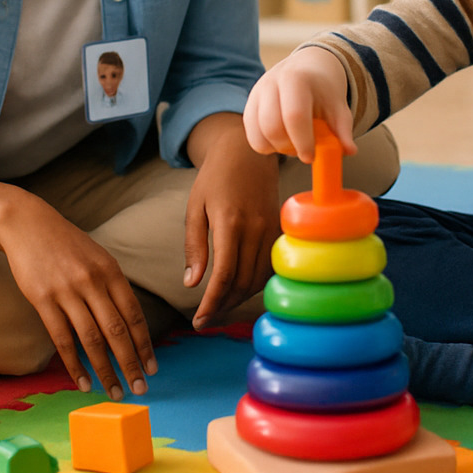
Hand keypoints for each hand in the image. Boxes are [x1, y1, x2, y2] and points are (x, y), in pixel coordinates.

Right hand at [0, 191, 156, 400]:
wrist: (27, 224)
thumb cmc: (66, 244)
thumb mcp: (98, 257)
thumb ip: (113, 287)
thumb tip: (129, 323)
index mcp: (111, 271)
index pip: (134, 314)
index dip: (145, 344)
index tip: (152, 367)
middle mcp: (93, 281)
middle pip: (117, 331)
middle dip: (131, 363)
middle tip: (140, 389)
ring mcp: (67, 291)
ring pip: (92, 339)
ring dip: (105, 370)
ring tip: (113, 391)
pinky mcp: (43, 299)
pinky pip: (62, 339)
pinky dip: (74, 364)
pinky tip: (82, 382)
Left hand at [184, 113, 280, 328]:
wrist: (248, 150)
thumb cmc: (215, 177)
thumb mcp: (195, 206)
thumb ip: (194, 246)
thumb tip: (191, 284)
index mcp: (230, 221)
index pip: (225, 274)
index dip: (212, 302)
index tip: (198, 320)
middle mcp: (255, 228)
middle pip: (243, 282)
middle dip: (223, 307)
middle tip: (204, 321)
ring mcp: (271, 229)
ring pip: (259, 279)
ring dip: (239, 299)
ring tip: (218, 308)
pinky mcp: (280, 230)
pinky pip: (270, 268)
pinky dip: (255, 284)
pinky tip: (239, 290)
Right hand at [243, 46, 354, 162]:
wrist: (306, 68)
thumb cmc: (323, 90)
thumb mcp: (338, 107)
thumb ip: (343, 130)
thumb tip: (349, 151)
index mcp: (296, 79)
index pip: (294, 115)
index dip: (302, 141)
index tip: (311, 157)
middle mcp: (271, 83)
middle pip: (272, 127)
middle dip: (289, 147)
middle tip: (304, 149)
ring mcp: (256, 94)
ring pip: (258, 136)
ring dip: (278, 148)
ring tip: (295, 141)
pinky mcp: (249, 107)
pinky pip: (253, 138)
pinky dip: (268, 146)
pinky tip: (284, 138)